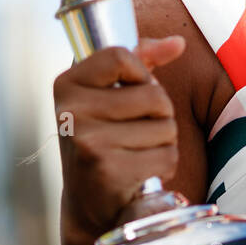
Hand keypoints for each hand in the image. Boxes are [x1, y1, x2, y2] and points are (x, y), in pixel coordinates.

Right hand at [53, 36, 186, 244]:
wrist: (87, 202)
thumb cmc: (105, 137)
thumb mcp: (110, 93)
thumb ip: (142, 59)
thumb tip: (178, 42)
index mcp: (67, 85)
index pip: (121, 55)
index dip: (140, 73)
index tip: (131, 89)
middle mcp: (72, 112)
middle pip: (155, 94)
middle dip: (160, 113)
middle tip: (135, 129)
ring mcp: (89, 142)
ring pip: (166, 126)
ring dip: (163, 141)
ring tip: (135, 151)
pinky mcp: (109, 171)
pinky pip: (167, 155)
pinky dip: (163, 164)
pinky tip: (139, 171)